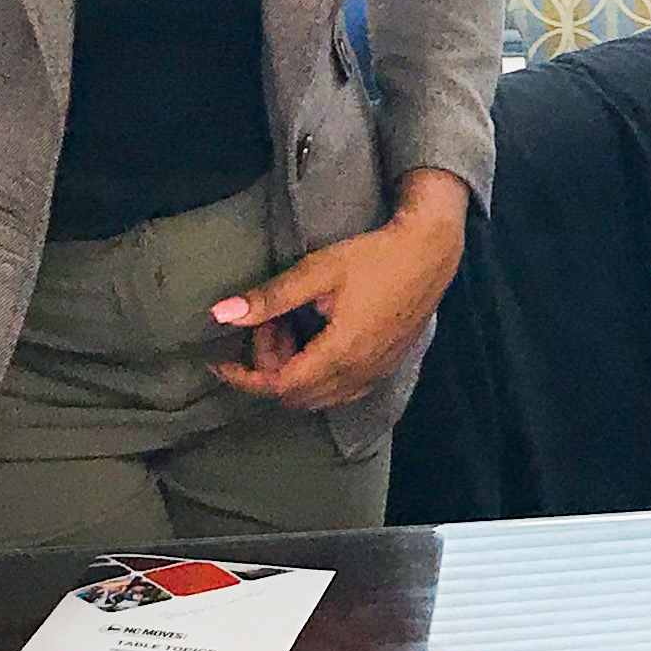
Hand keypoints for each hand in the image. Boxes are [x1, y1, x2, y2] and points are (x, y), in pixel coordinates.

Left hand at [208, 173, 467, 411]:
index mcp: (339, 354)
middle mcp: (358, 375)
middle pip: (294, 395)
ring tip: (287, 326)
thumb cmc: (375, 257)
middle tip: (267, 322)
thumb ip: (270, 298)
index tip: (219, 363)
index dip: (244, 378)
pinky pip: (340, 391)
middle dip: (268, 366)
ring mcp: (374, 375)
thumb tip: (221, 315)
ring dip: (291, 371)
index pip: (278, 385)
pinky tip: (313, 341)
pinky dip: (315, 376)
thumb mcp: (318, 271)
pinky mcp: (384, 369)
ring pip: (317, 397)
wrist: (430, 253)